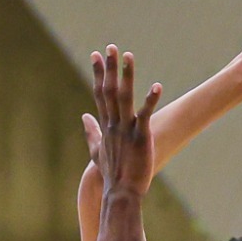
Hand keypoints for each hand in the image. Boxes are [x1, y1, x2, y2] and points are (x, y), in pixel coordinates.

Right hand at [82, 45, 163, 196]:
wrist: (121, 193)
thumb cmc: (112, 173)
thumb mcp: (97, 150)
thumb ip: (91, 132)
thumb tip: (84, 116)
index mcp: (106, 125)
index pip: (100, 93)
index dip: (98, 73)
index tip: (95, 55)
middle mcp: (114, 124)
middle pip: (110, 91)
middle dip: (110, 68)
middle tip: (110, 47)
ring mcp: (126, 130)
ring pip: (125, 98)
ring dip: (127, 76)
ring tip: (129, 56)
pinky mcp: (140, 137)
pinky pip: (145, 115)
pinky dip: (150, 100)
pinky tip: (157, 86)